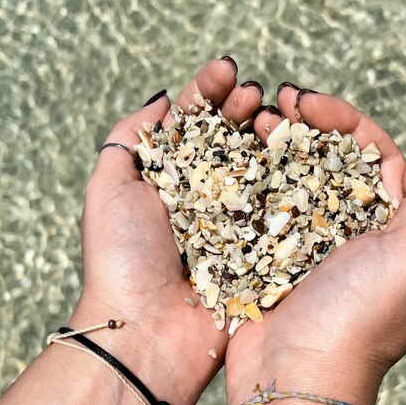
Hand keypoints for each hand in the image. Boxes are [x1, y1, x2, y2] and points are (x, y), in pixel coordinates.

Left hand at [70, 57, 263, 404]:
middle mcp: (203, 195)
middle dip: (242, 108)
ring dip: (269, 133)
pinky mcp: (261, 247)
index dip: (209, 92)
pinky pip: (281, 205)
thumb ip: (130, 135)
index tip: (226, 71)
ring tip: (276, 111)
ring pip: (258, 165)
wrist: (145, 333)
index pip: (192, 123)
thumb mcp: (107, 187)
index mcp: (167, 179)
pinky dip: (291, 175)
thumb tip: (164, 99)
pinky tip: (298, 149)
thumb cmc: (120, 259)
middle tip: (255, 93)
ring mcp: (235, 220)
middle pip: (229, 138)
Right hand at [225, 86, 405, 404]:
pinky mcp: (267, 256)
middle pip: (329, 160)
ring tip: (252, 119)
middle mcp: (349, 232)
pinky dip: (250, 178)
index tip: (308, 103)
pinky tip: (234, 155)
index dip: (344, 121)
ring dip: (276, 144)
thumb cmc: (359, 318)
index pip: (373, 154)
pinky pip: (261, 206)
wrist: (296, 380)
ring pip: (293, 178)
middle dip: (306, 124)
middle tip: (276, 100)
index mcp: (389, 228)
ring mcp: (305, 244)